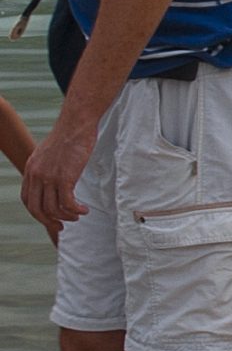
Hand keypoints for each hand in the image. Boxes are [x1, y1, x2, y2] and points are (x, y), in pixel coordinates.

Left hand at [21, 118, 93, 239]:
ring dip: (67, 217)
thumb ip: (47, 167)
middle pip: (37, 209)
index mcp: (31, 170)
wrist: (76, 124)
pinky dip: (76, 210)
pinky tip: (85, 209)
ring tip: (78, 215)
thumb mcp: (49, 153)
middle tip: (61, 226)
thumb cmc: (68, 135)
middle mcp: (36, 176)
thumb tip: (54, 179)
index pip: (27, 199)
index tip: (50, 218)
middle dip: (49, 221)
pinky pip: (67, 203)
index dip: (38, 213)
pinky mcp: (65, 178)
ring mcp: (49, 177)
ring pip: (53, 209)